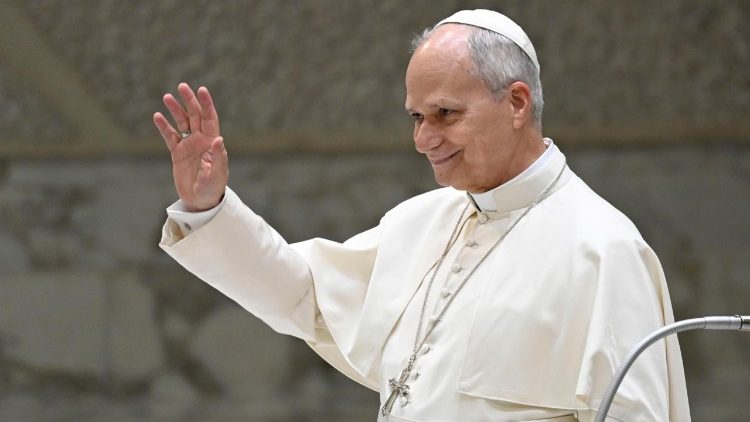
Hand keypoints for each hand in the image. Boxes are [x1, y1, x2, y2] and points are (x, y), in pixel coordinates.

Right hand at [153, 83, 227, 210]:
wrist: (200, 201)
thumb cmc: (213, 188)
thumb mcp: (218, 173)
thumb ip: (218, 156)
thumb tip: (219, 139)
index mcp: (212, 142)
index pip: (210, 118)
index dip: (206, 104)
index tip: (201, 90)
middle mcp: (201, 140)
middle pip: (195, 116)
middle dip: (189, 101)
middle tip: (182, 86)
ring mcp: (188, 145)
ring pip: (181, 123)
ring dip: (175, 110)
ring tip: (167, 97)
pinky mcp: (177, 153)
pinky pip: (169, 136)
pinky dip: (164, 127)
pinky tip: (157, 116)